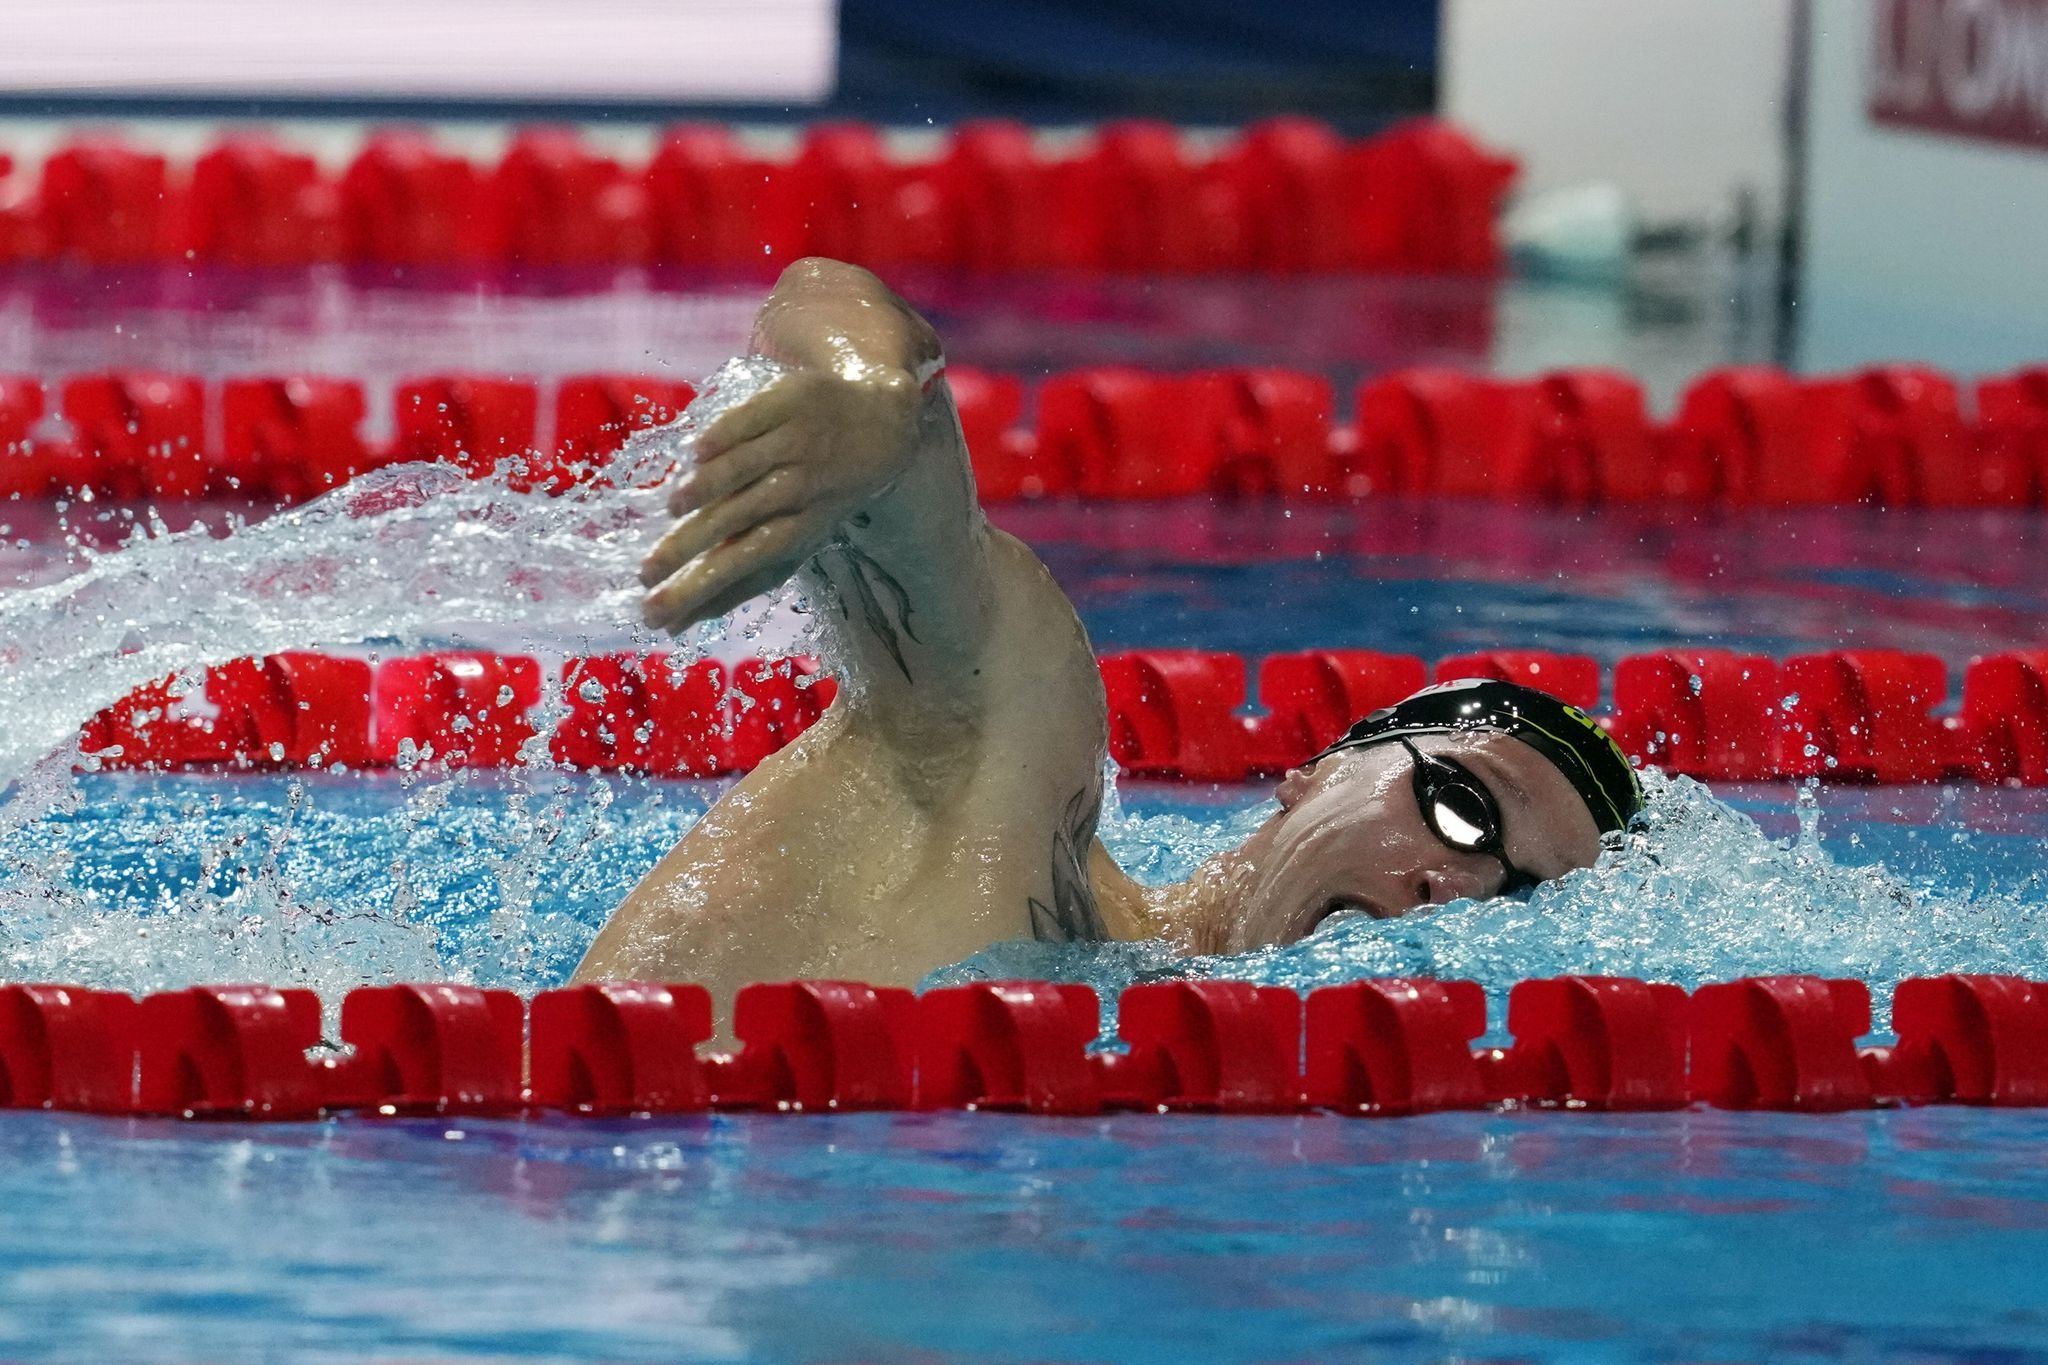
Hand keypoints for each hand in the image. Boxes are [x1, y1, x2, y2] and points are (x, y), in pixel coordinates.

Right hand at [639, 364, 920, 632]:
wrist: (882, 424)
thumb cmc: (820, 496)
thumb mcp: (791, 543)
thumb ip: (737, 581)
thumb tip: (678, 626)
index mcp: (801, 528)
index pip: (745, 563)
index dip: (702, 587)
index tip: (657, 612)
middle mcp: (800, 486)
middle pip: (740, 519)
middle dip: (691, 548)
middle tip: (645, 574)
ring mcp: (797, 441)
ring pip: (746, 467)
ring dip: (709, 487)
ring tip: (672, 508)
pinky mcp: (790, 401)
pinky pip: (752, 419)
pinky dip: (724, 436)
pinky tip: (695, 453)